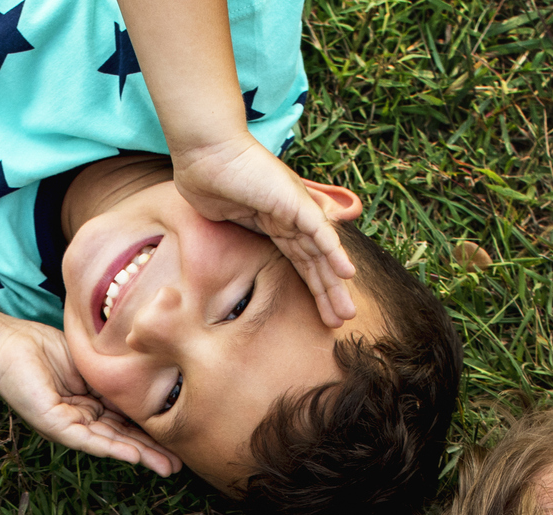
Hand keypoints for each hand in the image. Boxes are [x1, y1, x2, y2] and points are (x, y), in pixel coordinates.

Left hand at [0, 316, 180, 475]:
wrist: (7, 343)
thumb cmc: (43, 346)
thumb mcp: (92, 362)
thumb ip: (116, 375)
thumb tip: (151, 376)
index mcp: (91, 404)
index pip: (127, 420)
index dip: (152, 430)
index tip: (181, 438)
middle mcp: (82, 419)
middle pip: (123, 437)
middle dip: (153, 452)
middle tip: (181, 465)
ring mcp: (68, 424)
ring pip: (110, 442)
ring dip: (139, 455)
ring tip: (166, 467)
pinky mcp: (54, 424)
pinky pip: (87, 439)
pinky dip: (112, 448)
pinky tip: (134, 455)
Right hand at [173, 137, 357, 327]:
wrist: (205, 156)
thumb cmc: (209, 183)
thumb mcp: (228, 217)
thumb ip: (241, 231)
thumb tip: (232, 256)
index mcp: (277, 224)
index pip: (300, 261)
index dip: (312, 289)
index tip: (319, 316)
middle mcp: (291, 218)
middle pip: (315, 262)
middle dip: (327, 293)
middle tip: (341, 321)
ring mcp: (296, 209)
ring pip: (322, 253)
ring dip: (335, 284)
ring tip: (347, 312)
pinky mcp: (296, 202)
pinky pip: (320, 232)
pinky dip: (334, 253)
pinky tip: (347, 274)